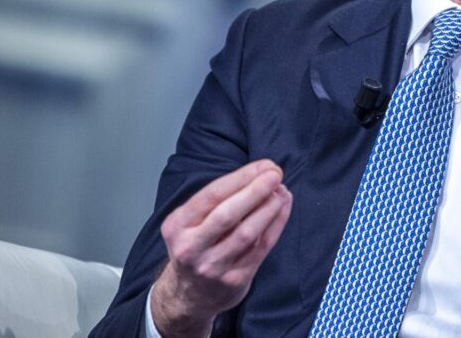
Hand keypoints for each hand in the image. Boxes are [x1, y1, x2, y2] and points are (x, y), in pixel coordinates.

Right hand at [150, 159, 291, 337]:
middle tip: (275, 174)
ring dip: (270, 207)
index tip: (264, 165)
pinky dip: (276, 224)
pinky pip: (261, 248)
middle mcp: (192, 247)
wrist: (189, 296)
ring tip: (282, 191)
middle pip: (228, 214)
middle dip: (256, 190)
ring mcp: (213, 266)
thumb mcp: (191, 222)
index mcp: (178, 226)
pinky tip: (283, 208)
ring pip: (247, 233)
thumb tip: (259, 173)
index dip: (242, 177)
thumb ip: (218, 200)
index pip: (212, 195)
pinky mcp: (235, 279)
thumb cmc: (196, 247)